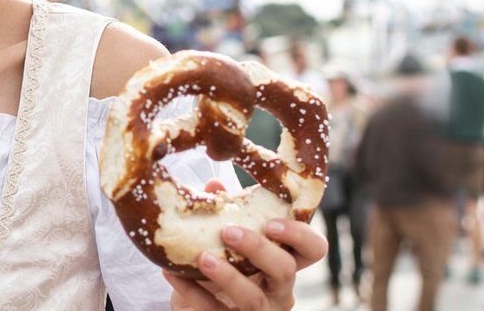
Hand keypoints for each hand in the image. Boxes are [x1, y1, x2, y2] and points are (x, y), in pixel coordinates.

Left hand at [163, 181, 327, 310]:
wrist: (197, 305)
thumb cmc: (222, 266)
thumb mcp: (225, 239)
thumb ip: (224, 211)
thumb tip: (214, 185)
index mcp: (283, 263)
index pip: (313, 249)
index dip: (299, 235)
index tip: (270, 221)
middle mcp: (279, 291)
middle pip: (285, 271)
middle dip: (259, 249)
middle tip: (229, 231)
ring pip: (253, 297)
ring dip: (227, 275)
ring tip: (202, 257)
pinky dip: (191, 291)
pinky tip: (170, 273)